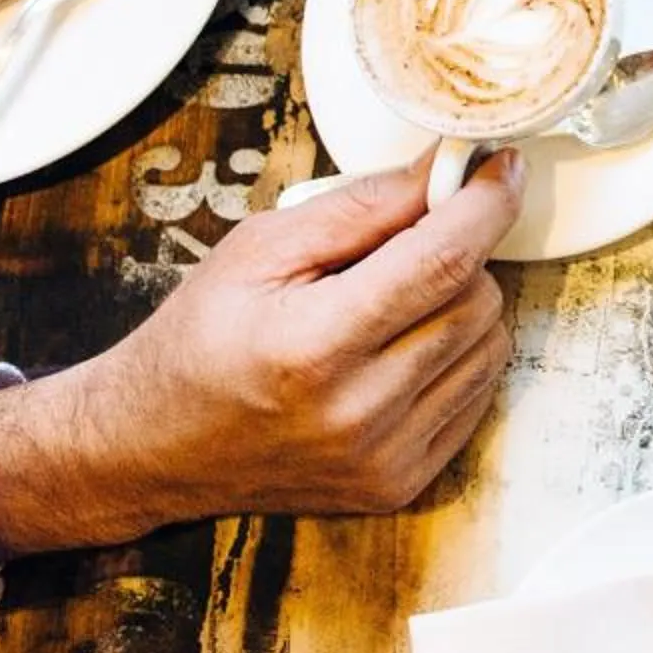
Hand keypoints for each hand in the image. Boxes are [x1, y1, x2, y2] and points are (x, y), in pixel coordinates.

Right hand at [0, 148, 524, 561]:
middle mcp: (357, 412)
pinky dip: (456, 358)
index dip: (485, 204)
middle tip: (412, 243)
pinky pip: (476, 397)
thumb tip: (443, 171)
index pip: (442, 263)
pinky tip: (402, 347)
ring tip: (396, 301)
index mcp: (313, 346)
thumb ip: (360, 207)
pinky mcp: (398, 485)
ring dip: (463, 306)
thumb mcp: (258, 250)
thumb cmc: (199, 339)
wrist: (151, 447)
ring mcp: (382, 458)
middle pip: (475, 302)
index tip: (501, 166)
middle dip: (460, 254)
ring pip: (488, 348)